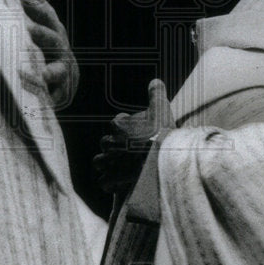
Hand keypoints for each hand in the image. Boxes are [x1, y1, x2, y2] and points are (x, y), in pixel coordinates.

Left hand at [16, 0, 78, 107]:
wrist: (64, 77)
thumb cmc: (46, 42)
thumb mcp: (39, 17)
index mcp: (52, 27)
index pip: (43, 12)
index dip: (32, 2)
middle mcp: (60, 47)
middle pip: (53, 39)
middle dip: (42, 34)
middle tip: (27, 29)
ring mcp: (62, 70)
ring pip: (56, 70)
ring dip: (45, 70)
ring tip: (29, 71)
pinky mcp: (58, 92)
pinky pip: (51, 95)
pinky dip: (40, 94)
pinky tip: (27, 94)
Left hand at [93, 79, 173, 194]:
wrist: (164, 158)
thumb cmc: (162, 133)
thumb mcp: (161, 109)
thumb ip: (156, 94)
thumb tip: (155, 81)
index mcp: (119, 125)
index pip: (117, 123)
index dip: (126, 128)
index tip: (136, 132)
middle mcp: (111, 143)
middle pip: (105, 143)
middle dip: (113, 147)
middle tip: (127, 151)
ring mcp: (111, 162)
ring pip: (99, 162)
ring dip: (106, 164)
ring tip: (117, 167)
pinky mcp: (114, 178)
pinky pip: (103, 182)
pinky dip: (109, 183)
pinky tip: (117, 183)